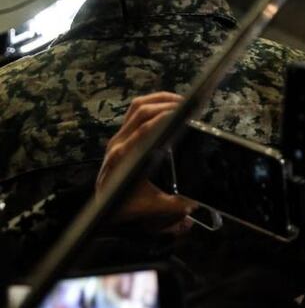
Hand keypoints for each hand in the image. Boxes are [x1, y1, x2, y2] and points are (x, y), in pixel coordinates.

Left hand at [96, 92, 195, 232]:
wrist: (106, 206)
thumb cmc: (128, 205)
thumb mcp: (152, 206)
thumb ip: (174, 205)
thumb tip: (195, 203)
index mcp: (123, 157)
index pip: (145, 129)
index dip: (165, 117)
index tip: (186, 112)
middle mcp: (118, 143)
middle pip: (142, 112)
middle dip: (167, 105)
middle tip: (190, 106)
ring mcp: (118, 137)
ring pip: (137, 107)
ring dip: (159, 100)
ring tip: (182, 101)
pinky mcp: (121, 134)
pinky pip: (134, 111)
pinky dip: (152, 102)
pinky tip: (168, 105)